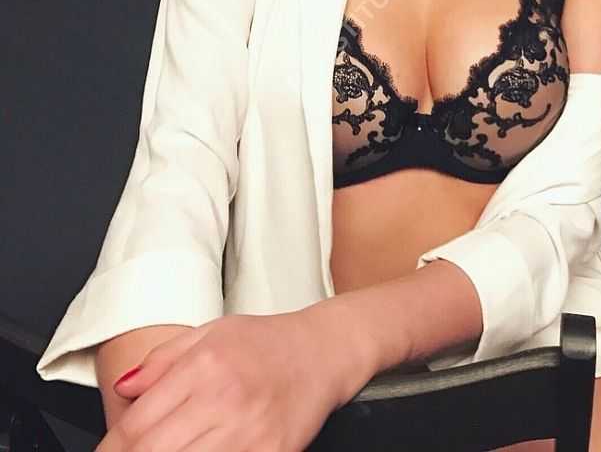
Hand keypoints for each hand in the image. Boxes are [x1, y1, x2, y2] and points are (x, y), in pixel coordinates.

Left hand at [94, 309, 372, 451]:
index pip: (137, 424)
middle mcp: (225, 398)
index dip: (111, 447)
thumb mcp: (211, 332)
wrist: (323, 352)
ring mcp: (249, 433)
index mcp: (205, 365)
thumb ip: (162, 360)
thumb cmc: (266, 342)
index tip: (107, 451)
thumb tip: (123, 388)